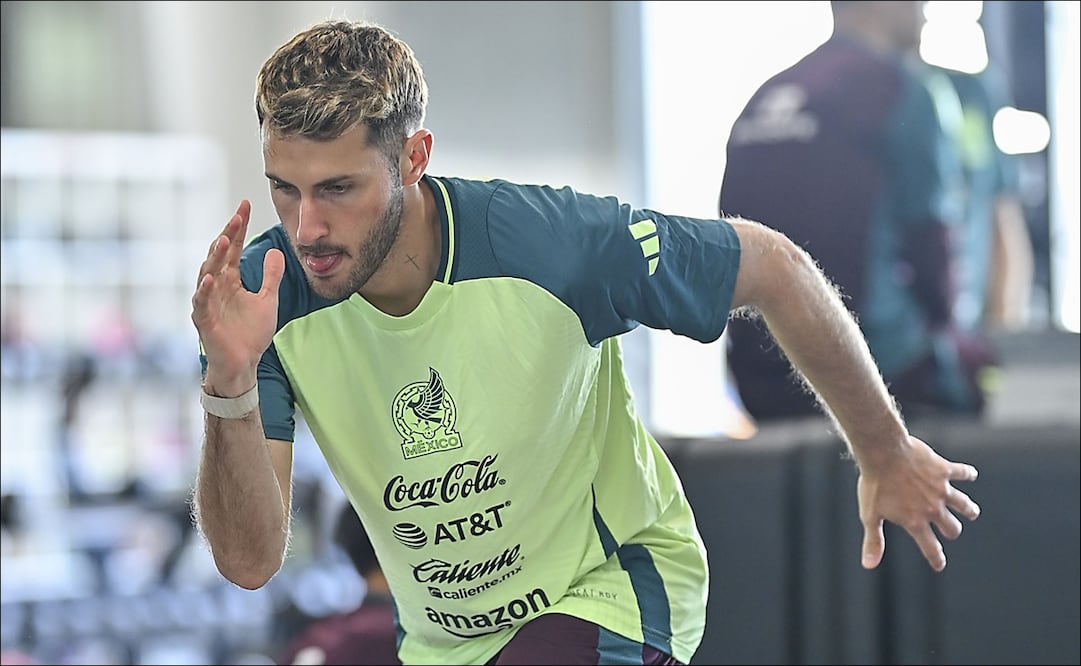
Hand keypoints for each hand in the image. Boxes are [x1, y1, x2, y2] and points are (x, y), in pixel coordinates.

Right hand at [191, 200, 284, 393]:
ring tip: (223, 240)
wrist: (243, 364)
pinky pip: (202, 303)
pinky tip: (211, 277)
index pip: (233, 248)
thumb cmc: (251, 333)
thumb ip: (271, 276)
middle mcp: (216, 286)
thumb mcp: (268, 299)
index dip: (238, 228)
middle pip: (219, 255)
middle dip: (227, 235)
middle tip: (237, 216)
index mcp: (230, 280)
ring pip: (207, 274)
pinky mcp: (204, 321)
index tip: (245, 205)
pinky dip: (204, 290)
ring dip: (214, 257)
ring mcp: (208, 302)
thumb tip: (277, 251)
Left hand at [856, 435, 979, 571]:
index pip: (929, 547)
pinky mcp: (944, 470)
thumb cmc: (874, 484)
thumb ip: (873, 541)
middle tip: (951, 530)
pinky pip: (962, 472)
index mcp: (915, 521)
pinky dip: (968, 474)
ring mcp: (940, 489)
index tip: (939, 565)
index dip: (935, 558)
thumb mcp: (870, 515)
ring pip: (963, 504)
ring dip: (968, 509)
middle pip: (951, 527)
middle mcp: (932, 508)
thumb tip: (869, 565)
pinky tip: (970, 474)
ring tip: (971, 512)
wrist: (883, 454)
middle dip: (951, 531)